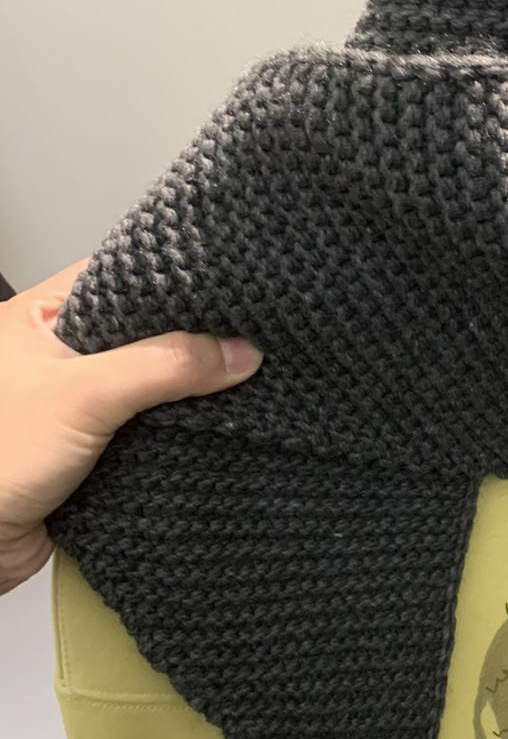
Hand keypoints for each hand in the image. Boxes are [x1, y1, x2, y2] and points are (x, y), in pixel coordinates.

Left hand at [0, 262, 262, 594]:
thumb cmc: (0, 458)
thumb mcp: (84, 395)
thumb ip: (163, 366)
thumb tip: (239, 352)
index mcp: (43, 316)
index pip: (123, 280)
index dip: (177, 285)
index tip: (233, 297)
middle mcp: (63, 354)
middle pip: (146, 334)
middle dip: (195, 345)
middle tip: (251, 345)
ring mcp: (81, 403)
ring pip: (153, 385)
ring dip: (190, 395)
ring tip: (247, 386)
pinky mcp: (98, 449)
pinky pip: (151, 429)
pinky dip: (179, 432)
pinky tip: (215, 430)